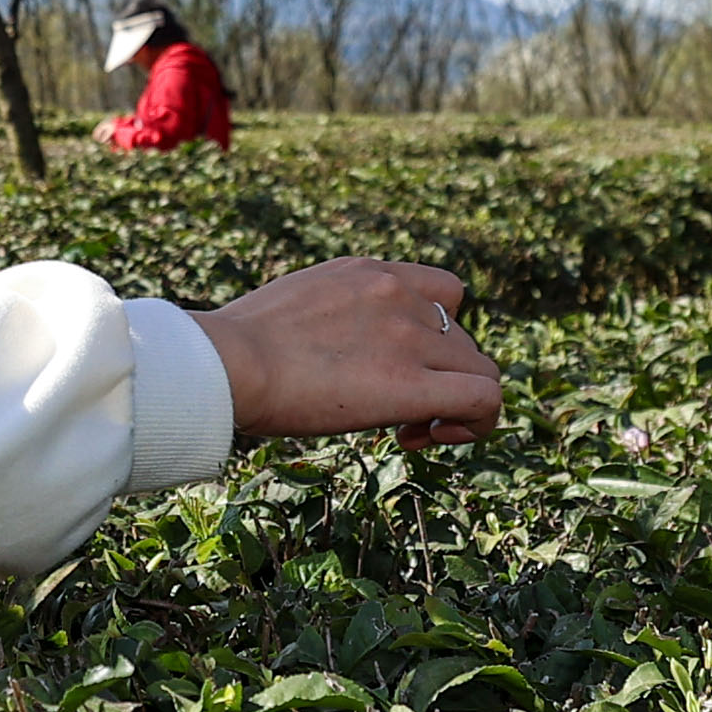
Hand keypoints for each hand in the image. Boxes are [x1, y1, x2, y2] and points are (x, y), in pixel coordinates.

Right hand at [200, 257, 502, 446]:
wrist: (226, 362)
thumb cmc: (234, 348)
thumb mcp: (293, 307)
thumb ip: (330, 317)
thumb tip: (322, 350)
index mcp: (368, 273)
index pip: (441, 292)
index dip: (437, 335)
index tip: (400, 367)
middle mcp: (399, 294)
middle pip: (462, 339)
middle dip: (440, 379)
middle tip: (399, 418)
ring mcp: (410, 337)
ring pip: (480, 370)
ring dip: (457, 405)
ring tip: (414, 433)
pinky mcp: (413, 384)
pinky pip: (485, 398)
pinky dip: (478, 423)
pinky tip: (436, 438)